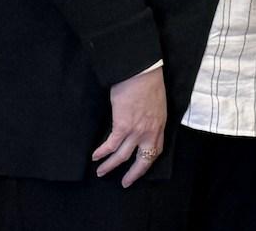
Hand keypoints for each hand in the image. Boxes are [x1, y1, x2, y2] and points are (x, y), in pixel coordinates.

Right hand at [92, 66, 166, 187]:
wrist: (142, 72)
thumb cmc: (149, 83)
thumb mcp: (156, 103)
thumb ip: (151, 116)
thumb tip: (142, 121)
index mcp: (160, 124)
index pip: (157, 149)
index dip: (148, 161)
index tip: (140, 168)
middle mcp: (150, 131)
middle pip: (143, 159)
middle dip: (133, 174)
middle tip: (125, 183)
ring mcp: (137, 130)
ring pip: (123, 155)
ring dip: (110, 166)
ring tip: (101, 172)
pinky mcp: (123, 125)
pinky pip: (111, 145)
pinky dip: (102, 152)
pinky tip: (95, 156)